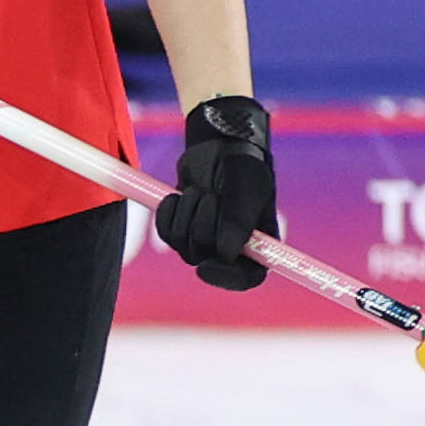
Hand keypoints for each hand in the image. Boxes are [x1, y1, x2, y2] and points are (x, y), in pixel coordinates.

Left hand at [155, 94, 275, 290]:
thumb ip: (238, 219)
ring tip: (200, 190)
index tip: (206, 268)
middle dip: (203, 223)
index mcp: (259, 244)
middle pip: (207, 258)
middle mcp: (232, 249)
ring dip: (187, 213)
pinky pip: (165, 233)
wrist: (216, 147)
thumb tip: (225, 254)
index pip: (246, 278)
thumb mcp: (246, 187)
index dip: (226, 278)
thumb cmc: (242, 166)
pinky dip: (168, 212)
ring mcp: (204, 241)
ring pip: (182, 245)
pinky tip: (179, 195)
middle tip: (211, 195)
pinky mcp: (181, 230)